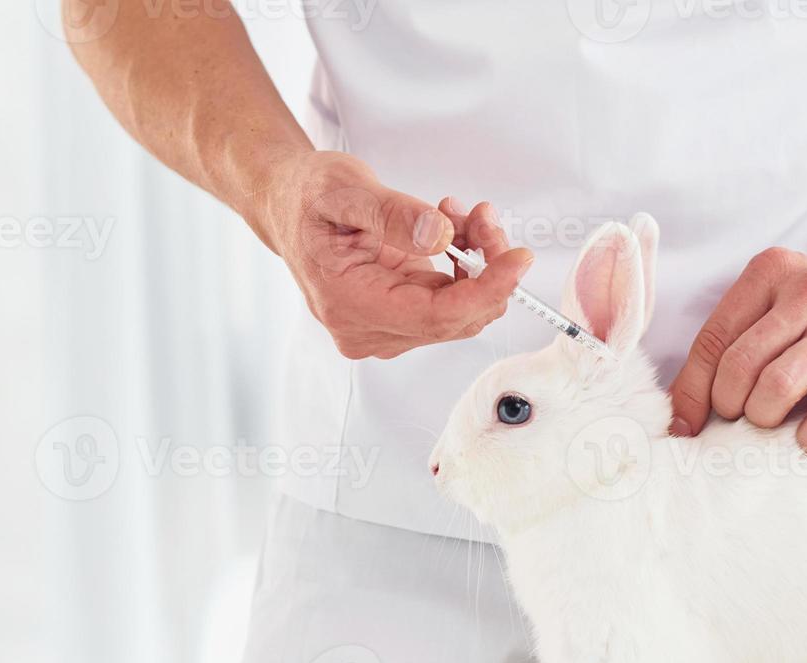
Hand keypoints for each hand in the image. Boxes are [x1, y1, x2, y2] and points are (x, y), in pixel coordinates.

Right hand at [259, 151, 533, 359]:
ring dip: (476, 263)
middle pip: (454, 317)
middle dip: (486, 267)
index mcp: (349, 305)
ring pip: (457, 311)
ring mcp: (382, 328)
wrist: (288, 204)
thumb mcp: (345, 188)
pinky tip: (452, 230)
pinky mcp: (395, 317)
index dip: (486, 290)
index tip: (518, 259)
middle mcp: (366, 329)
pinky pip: (448, 301)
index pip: (436, 316)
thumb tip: (439, 236)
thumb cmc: (308, 196)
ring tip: (461, 213)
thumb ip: (393, 214)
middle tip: (484, 215)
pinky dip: (463, 267)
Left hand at [667, 247, 806, 454]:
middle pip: (739, 367)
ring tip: (776, 422)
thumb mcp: (778, 306)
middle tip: (744, 416)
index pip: (712, 339)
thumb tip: (680, 412)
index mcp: (771, 273)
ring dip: (765, 419)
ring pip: (776, 389)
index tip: (683, 426)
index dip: (691, 391)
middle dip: (729, 406)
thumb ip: (733, 342)